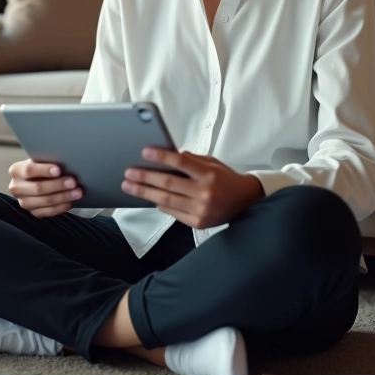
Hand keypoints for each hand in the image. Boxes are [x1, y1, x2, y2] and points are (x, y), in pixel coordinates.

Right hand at [7, 158, 82, 217]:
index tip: (58, 170)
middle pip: (38, 188)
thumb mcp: (41, 160)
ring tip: (77, 192)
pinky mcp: (33, 212)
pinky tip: (70, 201)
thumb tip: (66, 160)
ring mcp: (24, 202)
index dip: (44, 170)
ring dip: (63, 196)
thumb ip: (47, 160)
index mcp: (16, 170)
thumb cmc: (42, 166)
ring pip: (44, 201)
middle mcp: (16, 187)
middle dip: (57, 185)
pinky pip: (48, 212)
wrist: (38, 179)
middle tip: (73, 181)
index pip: (29, 170)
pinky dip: (61, 207)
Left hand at [121, 148, 264, 228]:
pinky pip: (172, 212)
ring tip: (130, 186)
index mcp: (209, 174)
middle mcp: (205, 192)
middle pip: (168, 183)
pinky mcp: (197, 222)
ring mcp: (201, 209)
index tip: (145, 152)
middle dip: (145, 177)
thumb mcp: (212, 163)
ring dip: (145, 192)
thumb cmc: (226, 179)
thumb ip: (191, 160)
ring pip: (166, 199)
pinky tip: (149, 197)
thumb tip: (167, 156)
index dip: (161, 156)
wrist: (245, 201)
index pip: (181, 162)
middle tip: (128, 172)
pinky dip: (159, 204)